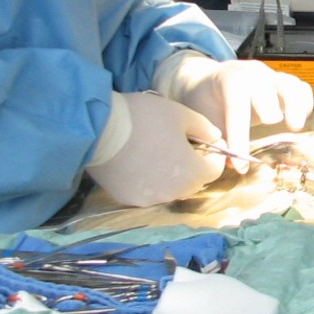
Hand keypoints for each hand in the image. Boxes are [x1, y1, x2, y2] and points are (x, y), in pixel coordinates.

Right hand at [87, 92, 223, 206]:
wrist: (98, 129)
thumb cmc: (143, 117)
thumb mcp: (180, 114)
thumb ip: (204, 128)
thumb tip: (215, 137)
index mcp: (192, 172)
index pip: (215, 169)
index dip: (214, 154)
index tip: (206, 141)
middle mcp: (174, 192)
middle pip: (193, 181)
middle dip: (193, 165)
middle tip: (181, 144)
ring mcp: (150, 199)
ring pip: (171, 188)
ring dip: (172, 174)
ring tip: (158, 152)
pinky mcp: (129, 199)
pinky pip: (148, 192)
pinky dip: (149, 180)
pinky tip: (138, 162)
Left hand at [157, 54, 312, 167]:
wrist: (207, 82)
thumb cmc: (206, 102)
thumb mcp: (204, 120)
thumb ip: (216, 141)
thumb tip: (233, 166)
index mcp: (230, 81)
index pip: (238, 112)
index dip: (239, 141)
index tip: (241, 165)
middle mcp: (254, 74)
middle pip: (268, 90)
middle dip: (269, 108)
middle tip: (268, 125)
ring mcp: (272, 76)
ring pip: (291, 87)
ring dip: (295, 107)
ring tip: (293, 127)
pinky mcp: (284, 82)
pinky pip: (302, 89)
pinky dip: (304, 105)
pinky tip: (297, 123)